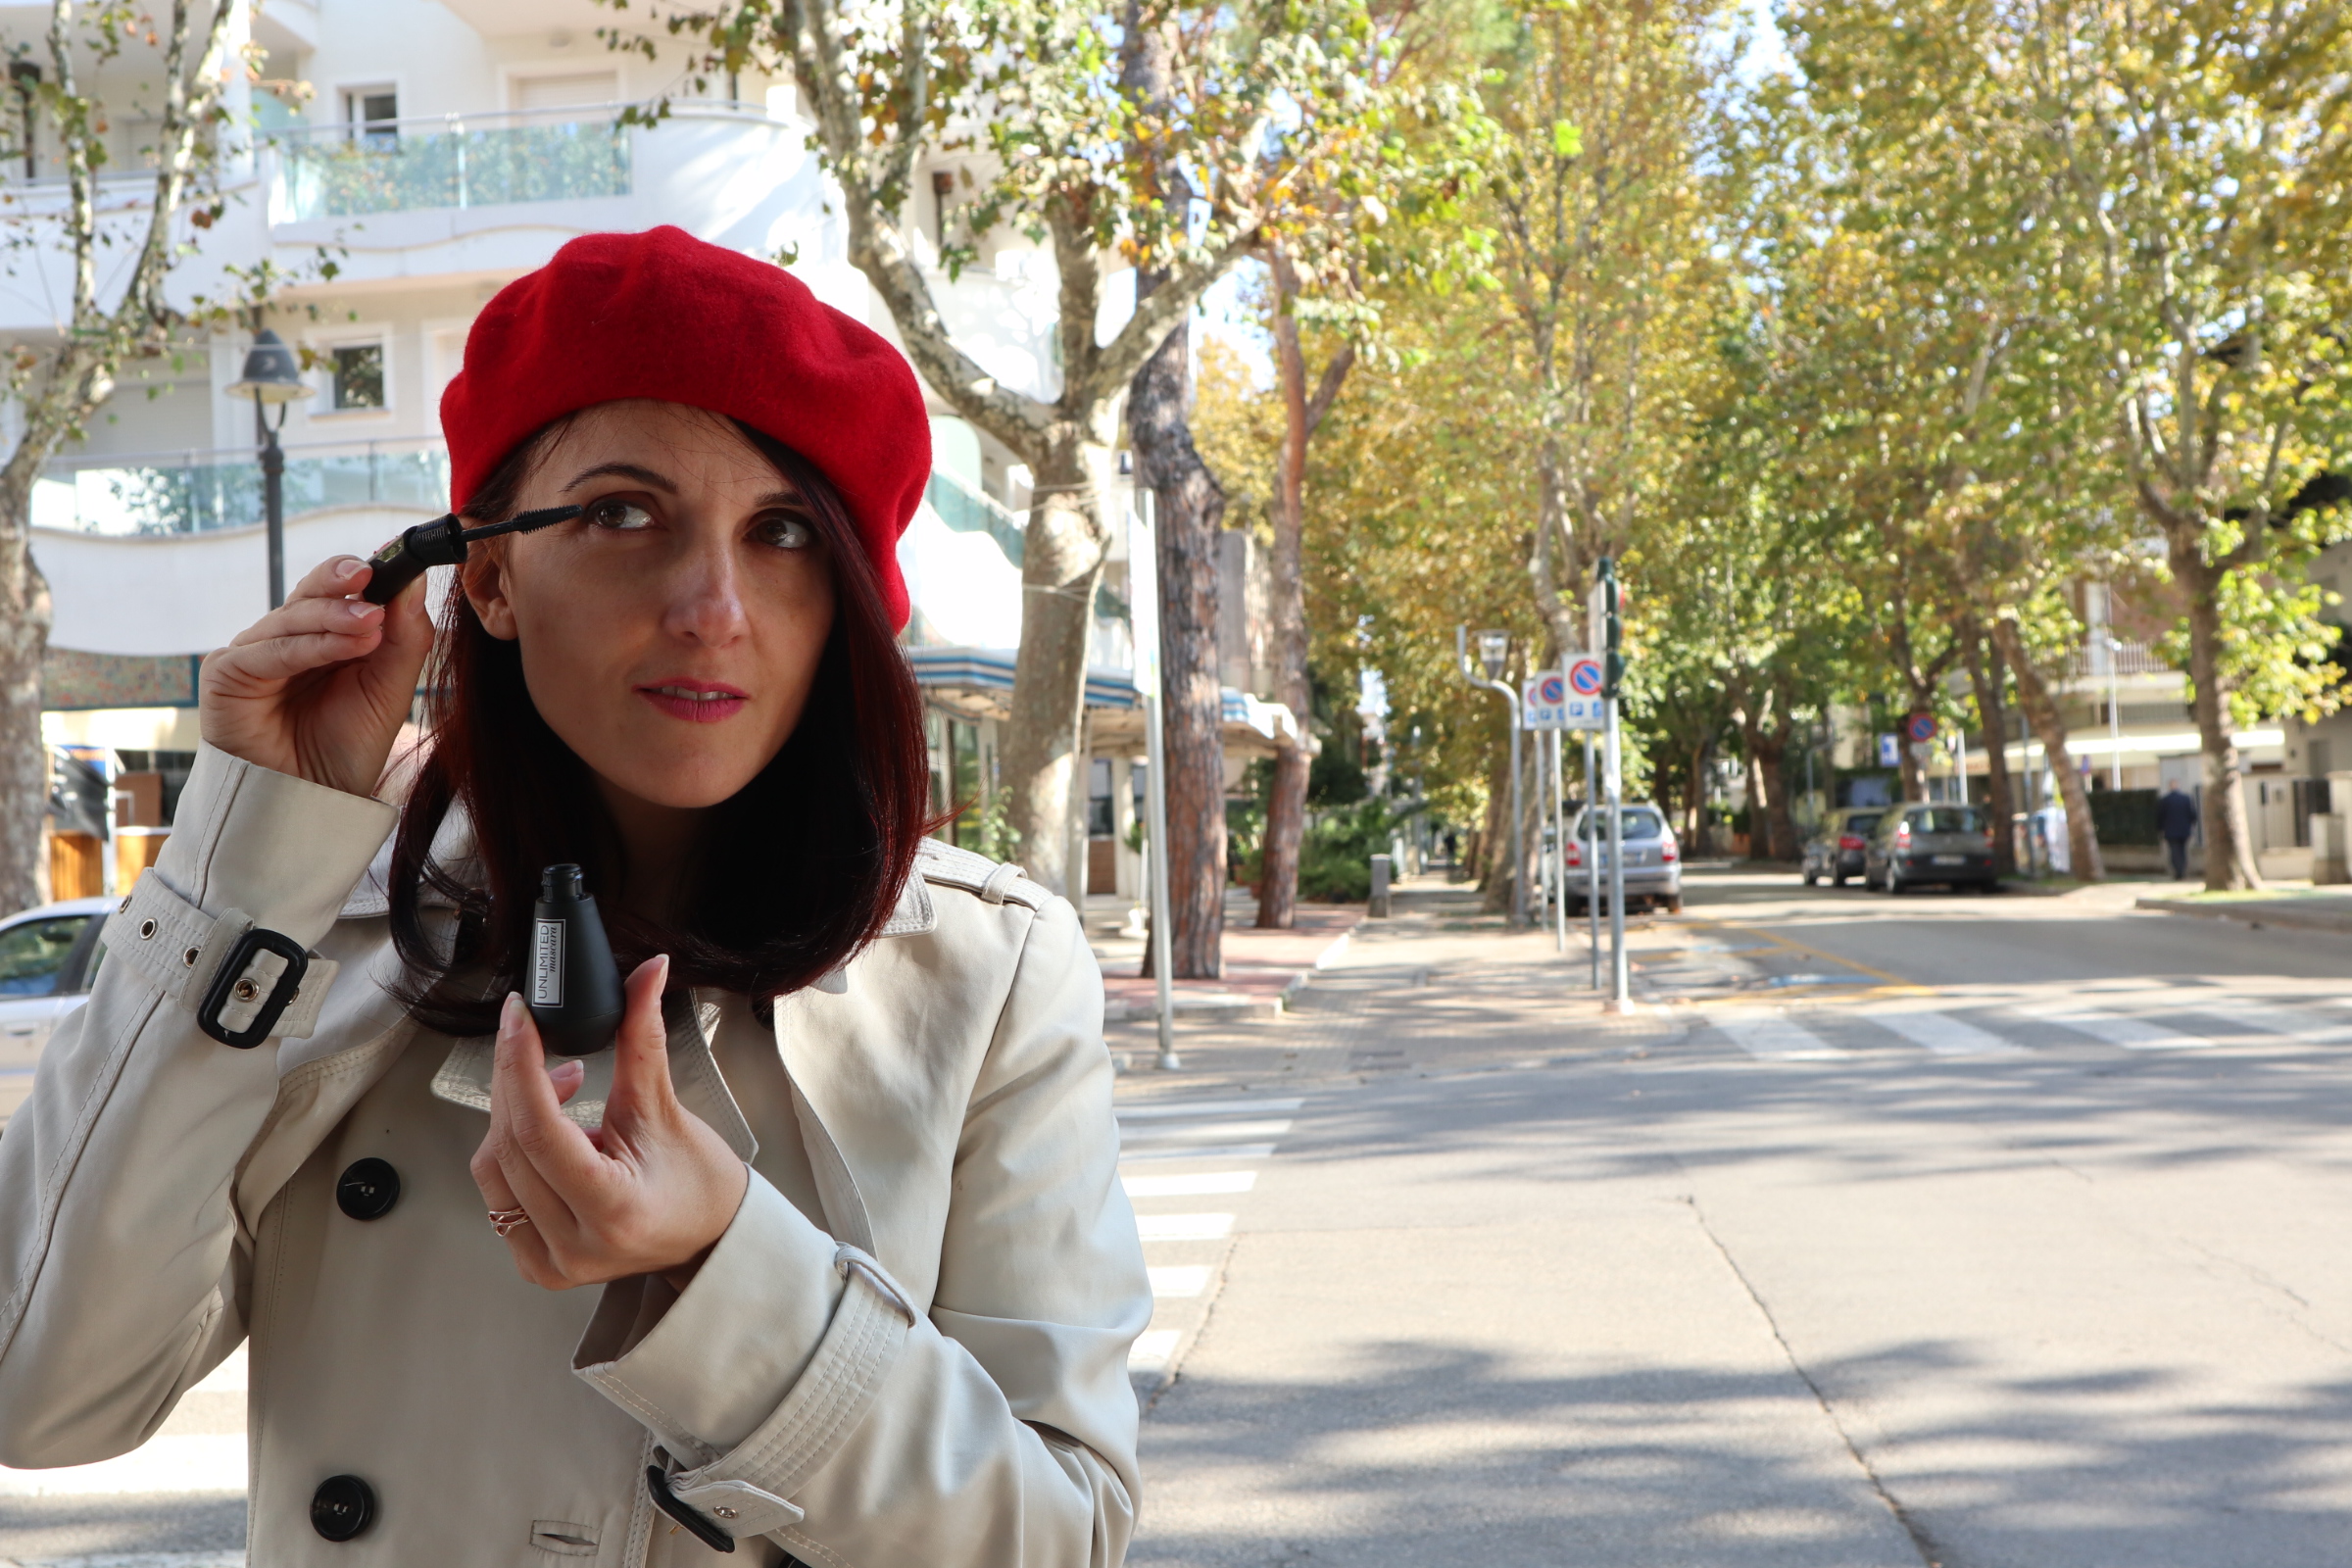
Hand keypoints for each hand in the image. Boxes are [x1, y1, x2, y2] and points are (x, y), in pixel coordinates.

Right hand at [198, 554, 434, 797]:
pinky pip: (266, 651)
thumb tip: (415, 578)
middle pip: (311, 592)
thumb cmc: (349, 746)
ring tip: (371, 625)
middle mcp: (286, 637)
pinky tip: (345, 646)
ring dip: (333, 618)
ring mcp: (253, 653)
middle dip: (342, 583)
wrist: (314, 801)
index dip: (367, 572)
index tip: (399, 556)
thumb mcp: (390, 688)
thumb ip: (405, 636)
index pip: (340, 589)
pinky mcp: (226, 675)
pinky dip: (307, 647)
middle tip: (372, 577)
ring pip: (291, 619)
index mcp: (324, 634)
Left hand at [472, 956, 749, 1292]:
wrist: (709, 1239)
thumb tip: (647, 972)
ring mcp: (551, 1261)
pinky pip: (498, 1193)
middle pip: (510, 1146)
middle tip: (537, 1038)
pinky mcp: (535, 1262)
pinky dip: (514, 1149)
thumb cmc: (700, 1183)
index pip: (541, 1133)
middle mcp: (574, 1246)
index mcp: (615, 1211)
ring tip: (562, 1089)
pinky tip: (549, 1132)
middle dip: (515, 1079)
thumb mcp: (668, 1108)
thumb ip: (642, 1038)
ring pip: (493, 1168)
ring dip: (513, 1114)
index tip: (519, 1018)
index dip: (521, 1067)